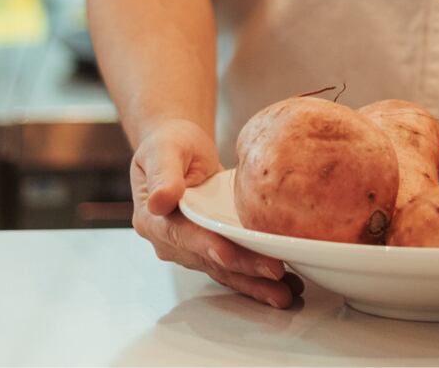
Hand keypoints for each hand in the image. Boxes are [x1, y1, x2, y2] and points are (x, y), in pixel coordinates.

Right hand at [131, 119, 299, 308]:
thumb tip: (159, 200)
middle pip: (210, 258)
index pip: (184, 236)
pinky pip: (233, 266)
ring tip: (284, 293)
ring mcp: (192, 247)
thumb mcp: (163, 149)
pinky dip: (255, 278)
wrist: (177, 150)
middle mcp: (171, 241)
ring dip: (253, 283)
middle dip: (243, 269)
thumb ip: (163, 174)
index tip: (229, 254)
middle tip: (275, 274)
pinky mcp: (212, 247)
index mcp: (154, 219)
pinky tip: (281, 286)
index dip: (207, 246)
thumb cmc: (169, 145)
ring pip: (224, 269)